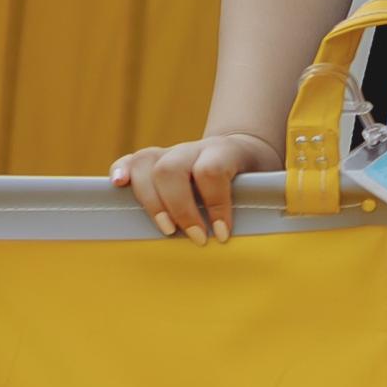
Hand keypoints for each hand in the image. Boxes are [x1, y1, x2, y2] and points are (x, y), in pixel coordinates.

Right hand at [112, 132, 276, 242]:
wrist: (244, 148)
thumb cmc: (256, 175)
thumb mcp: (268, 182)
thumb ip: (265, 200)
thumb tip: (270, 235)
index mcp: (226, 151)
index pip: (212, 170)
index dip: (215, 203)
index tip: (222, 235)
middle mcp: (195, 148)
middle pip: (172, 168)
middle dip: (179, 208)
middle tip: (195, 238)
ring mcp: (173, 152)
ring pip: (149, 164)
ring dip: (152, 201)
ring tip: (166, 231)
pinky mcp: (156, 160)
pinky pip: (132, 159)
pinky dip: (121, 171)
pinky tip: (117, 187)